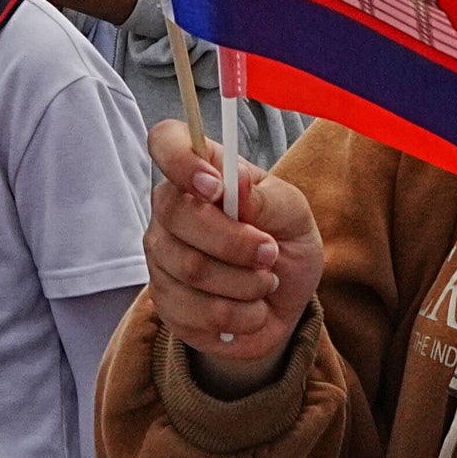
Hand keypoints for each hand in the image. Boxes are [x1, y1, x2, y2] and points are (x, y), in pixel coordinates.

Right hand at [141, 119, 320, 388]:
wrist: (283, 304)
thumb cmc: (285, 245)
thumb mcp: (294, 216)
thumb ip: (268, 198)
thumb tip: (236, 181)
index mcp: (201, 172)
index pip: (165, 142)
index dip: (180, 160)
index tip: (214, 186)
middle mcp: (170, 210)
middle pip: (176, 216)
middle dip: (236, 242)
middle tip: (270, 253)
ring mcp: (162, 256)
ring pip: (191, 269)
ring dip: (245, 283)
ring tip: (265, 282)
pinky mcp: (165, 302)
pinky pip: (195, 311)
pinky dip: (239, 315)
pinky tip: (250, 308)